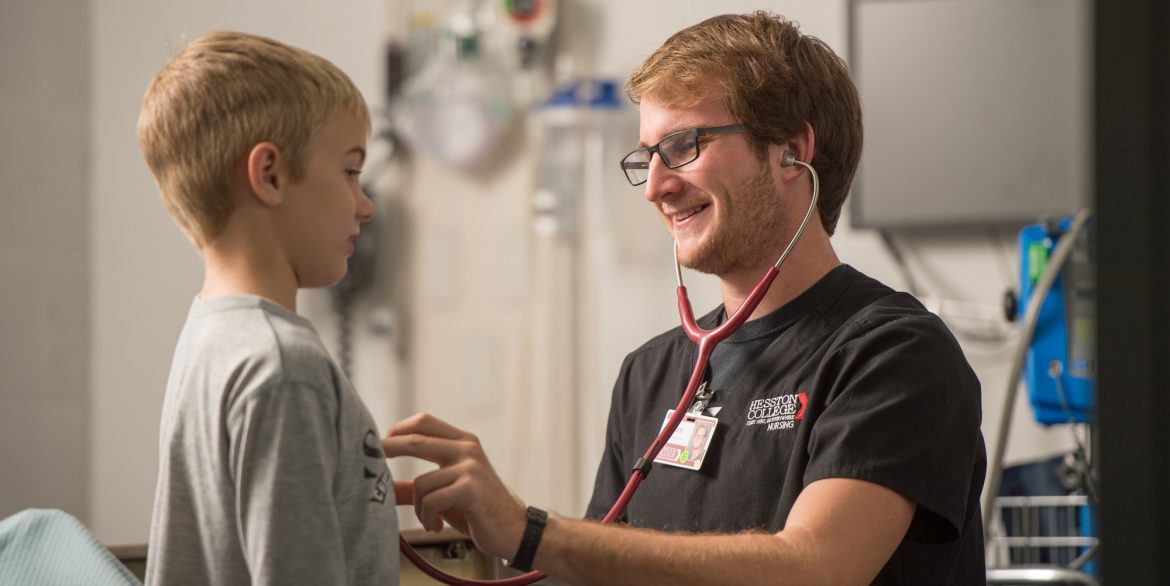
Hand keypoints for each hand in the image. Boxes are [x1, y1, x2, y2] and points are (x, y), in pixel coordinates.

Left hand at [382, 413, 527, 558]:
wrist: (512, 530)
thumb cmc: (477, 510)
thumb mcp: (445, 493)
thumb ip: (416, 487)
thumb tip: (383, 486)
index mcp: (463, 442)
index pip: (426, 421)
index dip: (400, 428)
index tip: (381, 442)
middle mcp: (467, 449)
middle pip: (417, 439)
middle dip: (388, 449)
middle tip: (372, 459)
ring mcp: (470, 467)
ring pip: (420, 483)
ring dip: (419, 509)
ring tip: (431, 520)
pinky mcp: (471, 488)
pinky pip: (431, 501)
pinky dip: (428, 518)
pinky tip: (438, 525)